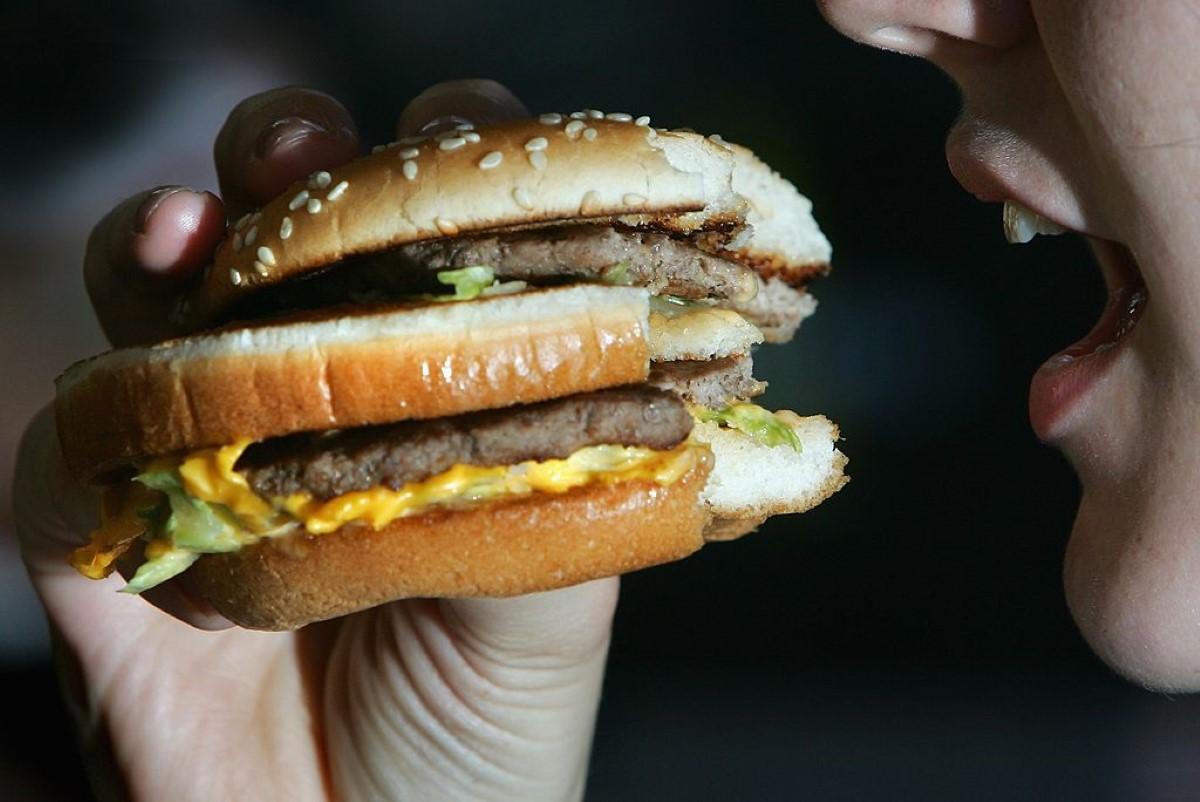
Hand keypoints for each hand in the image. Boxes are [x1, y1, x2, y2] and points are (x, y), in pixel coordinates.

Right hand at [14, 81, 616, 801]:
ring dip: (161, 241)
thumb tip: (585, 349)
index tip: (453, 137)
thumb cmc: (488, 743)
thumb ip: (561, 477)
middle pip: (294, 231)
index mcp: (436, 395)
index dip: (446, 170)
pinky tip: (124, 410)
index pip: (445, 239)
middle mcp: (319, 402)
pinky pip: (59, 451)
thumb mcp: (556, 608)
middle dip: (293, 165)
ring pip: (159, 298)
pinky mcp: (106, 538)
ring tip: (190, 237)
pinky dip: (78, 420)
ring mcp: (207, 455)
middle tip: (301, 152)